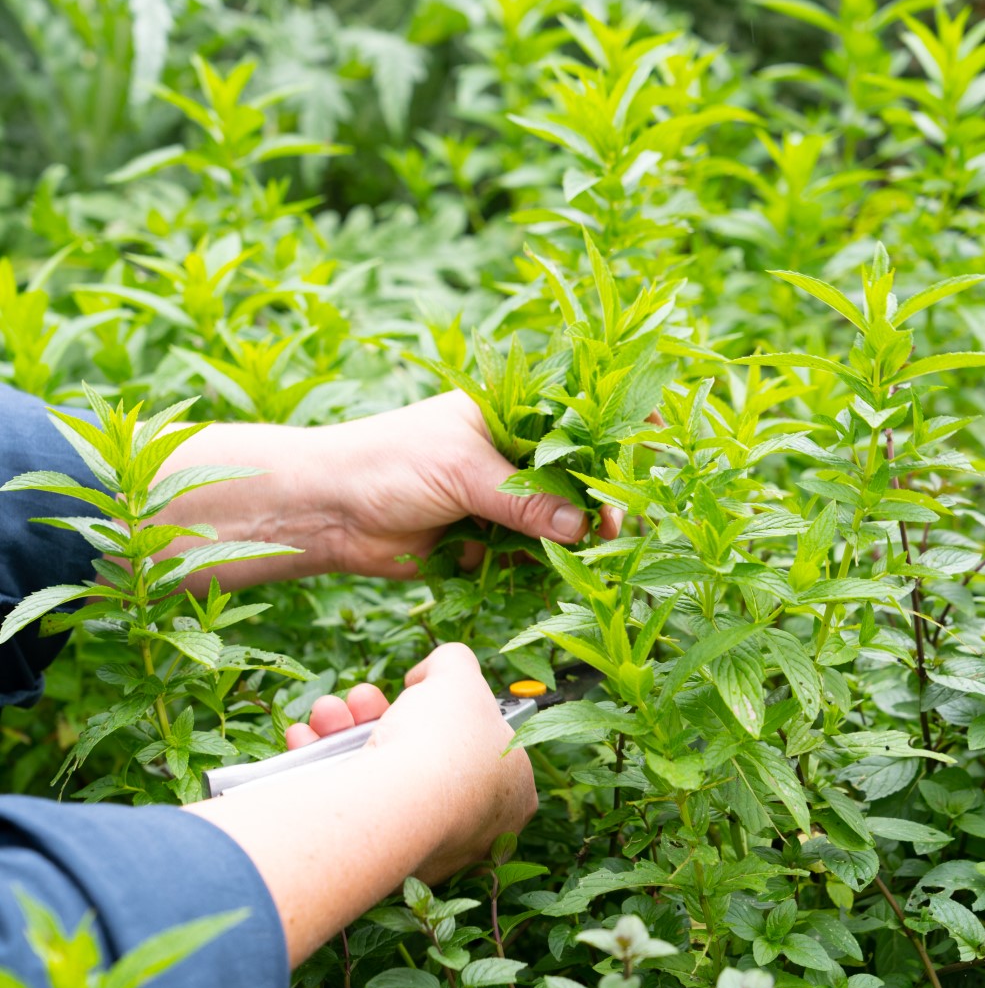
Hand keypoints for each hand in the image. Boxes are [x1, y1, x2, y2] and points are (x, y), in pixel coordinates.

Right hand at [190, 644, 536, 963]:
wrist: (397, 805)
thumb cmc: (444, 741)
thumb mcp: (458, 675)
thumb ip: (452, 661)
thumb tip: (429, 673)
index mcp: (513, 790)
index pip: (483, 745)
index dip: (448, 713)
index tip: (417, 695)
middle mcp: (476, 826)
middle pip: (422, 758)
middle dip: (378, 716)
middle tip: (359, 699)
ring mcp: (427, 848)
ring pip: (381, 778)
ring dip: (344, 734)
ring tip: (327, 715)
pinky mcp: (377, 862)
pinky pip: (352, 807)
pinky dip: (324, 769)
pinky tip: (305, 740)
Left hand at [316, 390, 618, 576]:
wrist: (327, 511)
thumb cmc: (386, 463)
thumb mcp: (461, 469)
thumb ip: (523, 496)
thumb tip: (582, 525)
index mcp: (508, 410)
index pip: (578, 411)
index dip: (618, 426)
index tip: (653, 447)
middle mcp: (511, 451)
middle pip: (577, 474)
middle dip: (600, 499)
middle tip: (614, 528)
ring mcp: (500, 497)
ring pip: (558, 520)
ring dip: (574, 540)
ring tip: (593, 558)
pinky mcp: (487, 540)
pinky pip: (530, 556)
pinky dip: (543, 568)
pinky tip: (556, 577)